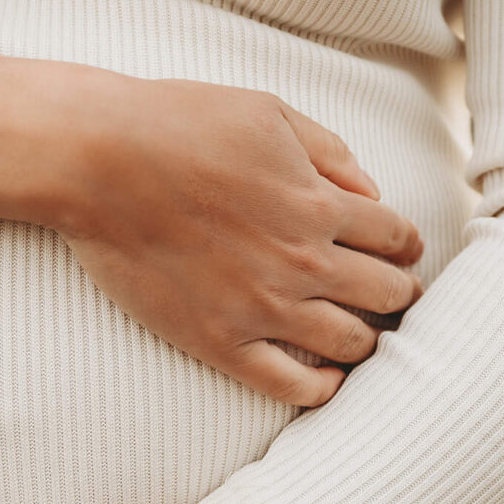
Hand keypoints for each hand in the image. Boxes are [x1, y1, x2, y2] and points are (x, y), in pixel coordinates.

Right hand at [0, 48, 425, 406]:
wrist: (98, 162)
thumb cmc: (178, 124)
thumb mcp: (269, 114)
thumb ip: (330, 153)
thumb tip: (371, 192)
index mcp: (320, 204)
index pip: (396, 237)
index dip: (405, 244)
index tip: (399, 250)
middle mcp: (305, 262)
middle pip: (389, 295)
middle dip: (398, 292)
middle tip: (391, 295)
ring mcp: (265, 308)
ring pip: (354, 345)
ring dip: (369, 339)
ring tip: (361, 333)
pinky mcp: (222, 342)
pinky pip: (294, 387)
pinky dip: (322, 389)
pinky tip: (326, 378)